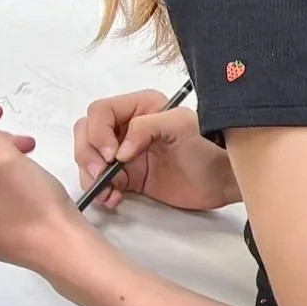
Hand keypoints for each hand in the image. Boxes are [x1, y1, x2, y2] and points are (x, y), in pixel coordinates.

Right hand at [76, 89, 238, 212]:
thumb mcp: (182, 126)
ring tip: (109, 191)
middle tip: (103, 174)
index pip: (100, 112)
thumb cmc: (206, 149)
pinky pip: (98, 181)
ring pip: (88, 159)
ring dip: (91, 176)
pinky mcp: (126, 176)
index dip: (98, 133)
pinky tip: (114, 198)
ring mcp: (125, 153)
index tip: (112, 154)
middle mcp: (128, 127)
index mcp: (140, 107)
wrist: (220, 182)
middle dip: (88, 155)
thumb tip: (119, 150)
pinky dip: (99, 191)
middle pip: (86, 134)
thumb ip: (147, 127)